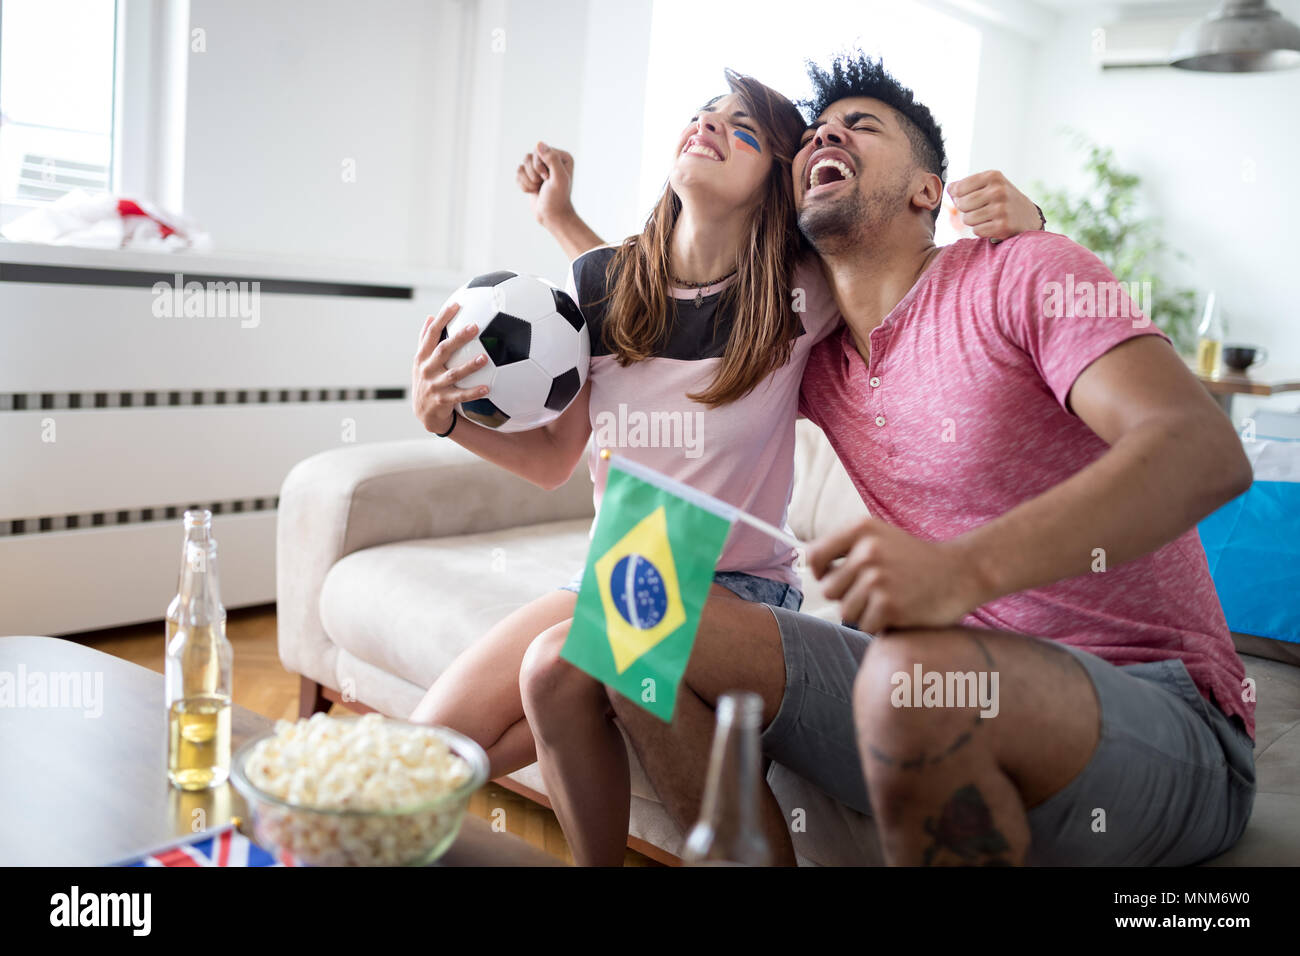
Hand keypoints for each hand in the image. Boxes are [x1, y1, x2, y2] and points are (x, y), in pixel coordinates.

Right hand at [411, 302, 491, 434]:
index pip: (431, 333)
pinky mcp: (443, 401)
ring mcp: (435, 385)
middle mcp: (427, 369)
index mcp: (422, 356)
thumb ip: (425, 340)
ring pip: (453, 374)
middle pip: (443, 350)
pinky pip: (461, 396)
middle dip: (458, 338)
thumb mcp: (420, 361)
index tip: (456, 304)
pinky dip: (473, 393)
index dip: (443, 318)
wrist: (423, 412)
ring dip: (469, 366)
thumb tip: (430, 316)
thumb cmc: (426, 380)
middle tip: (475, 327)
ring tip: (485, 358)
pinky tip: (487, 388)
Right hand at [516, 141, 574, 227]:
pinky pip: (518, 173)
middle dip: (533, 174)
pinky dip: (523, 185)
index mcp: (561, 157)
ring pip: (522, 165)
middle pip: (529, 157)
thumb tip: (539, 144)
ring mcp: (540, 168)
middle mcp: (551, 160)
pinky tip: (533, 191)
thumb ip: (552, 160)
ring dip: (528, 181)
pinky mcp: (530, 176)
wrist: (552, 216)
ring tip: (538, 188)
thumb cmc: (558, 199)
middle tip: (542, 184)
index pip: (539, 150)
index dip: (539, 165)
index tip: (547, 178)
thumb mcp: (559, 178)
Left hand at [807, 518, 989, 633]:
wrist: (962, 572)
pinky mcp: (889, 606)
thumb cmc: (916, 560)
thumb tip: (808, 568)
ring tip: (890, 599)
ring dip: (865, 612)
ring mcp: (878, 579)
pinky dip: (881, 625)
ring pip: (846, 611)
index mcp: (862, 529)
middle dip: (848, 596)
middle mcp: (867, 551)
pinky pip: (866, 626)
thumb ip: (847, 549)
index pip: (814, 555)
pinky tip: (901, 610)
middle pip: (829, 590)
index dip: (819, 571)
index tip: (830, 575)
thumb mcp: (881, 538)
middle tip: (877, 590)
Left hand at [946, 170, 1042, 241]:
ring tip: (987, 217)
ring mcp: (1001, 209)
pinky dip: (981, 230)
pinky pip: (977, 230)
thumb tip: (949, 189)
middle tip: (980, 209)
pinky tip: (993, 225)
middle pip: (961, 205)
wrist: (1028, 216)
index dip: (959, 196)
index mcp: (993, 176)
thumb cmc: (1002, 199)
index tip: (971, 198)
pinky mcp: (1003, 226)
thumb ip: (966, 185)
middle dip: (966, 210)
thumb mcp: (989, 184)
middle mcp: (998, 191)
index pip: (958, 189)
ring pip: (967, 219)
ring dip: (974, 221)